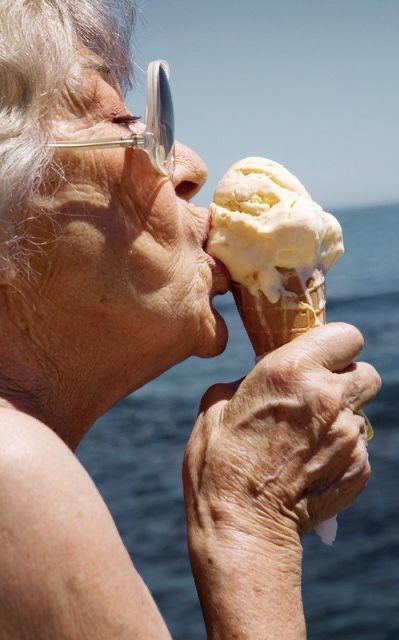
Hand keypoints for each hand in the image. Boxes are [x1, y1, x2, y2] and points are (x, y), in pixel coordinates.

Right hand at [183, 323, 380, 552]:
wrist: (241, 526)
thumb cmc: (218, 462)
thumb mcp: (217, 405)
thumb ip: (249, 380)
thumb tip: (261, 378)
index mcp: (291, 371)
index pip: (346, 335)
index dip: (336, 345)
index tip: (322, 357)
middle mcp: (328, 397)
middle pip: (367, 372)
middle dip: (347, 381)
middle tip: (320, 397)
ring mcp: (348, 435)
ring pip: (361, 413)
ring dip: (340, 419)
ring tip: (307, 440)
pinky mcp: (360, 468)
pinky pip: (358, 448)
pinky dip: (341, 453)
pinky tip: (311, 466)